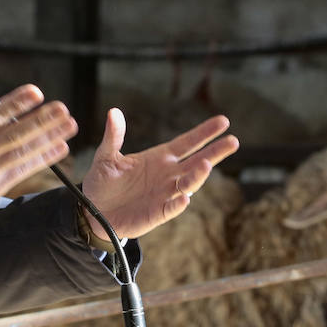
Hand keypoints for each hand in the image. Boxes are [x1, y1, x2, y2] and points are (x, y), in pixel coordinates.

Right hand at [0, 71, 77, 224]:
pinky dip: (43, 159)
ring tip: (70, 125)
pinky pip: (24, 170)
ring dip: (49, 138)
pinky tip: (61, 148)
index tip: (35, 92)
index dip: (14, 104)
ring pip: (22, 153)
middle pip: (13, 136)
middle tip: (62, 108)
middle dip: (40, 121)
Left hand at [80, 110, 238, 242]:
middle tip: (233, 141)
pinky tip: (185, 197)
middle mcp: (168, 175)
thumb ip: (114, 136)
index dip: (205, 133)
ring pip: (188, 184)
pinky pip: (172, 208)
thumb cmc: (103, 183)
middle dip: (215, 152)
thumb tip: (114, 112)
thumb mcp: (106, 156)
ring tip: (206, 166)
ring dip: (198, 176)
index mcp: (160, 158)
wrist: (92, 211)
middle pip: (198, 161)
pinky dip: (179, 203)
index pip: (188, 143)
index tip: (223, 121)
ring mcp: (165, 194)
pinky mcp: (158, 213)